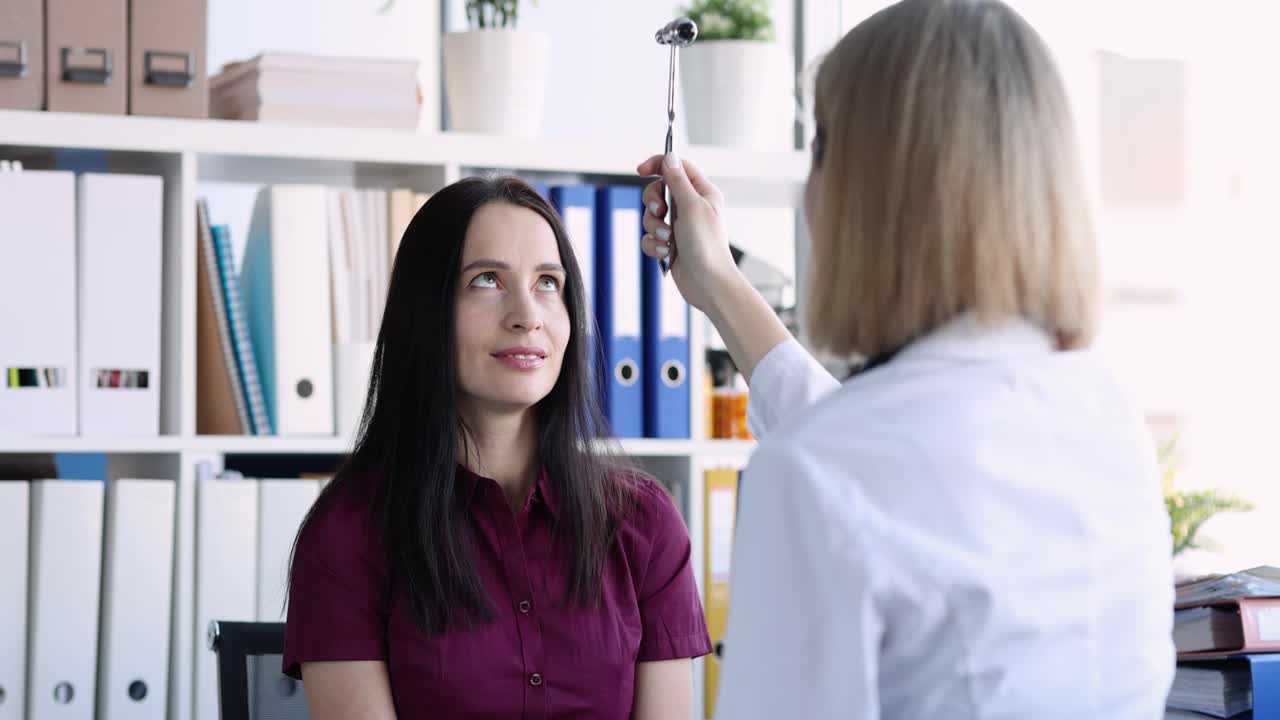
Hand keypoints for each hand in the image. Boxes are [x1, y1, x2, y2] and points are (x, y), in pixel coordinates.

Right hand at [636, 153, 742, 315]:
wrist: (708, 284)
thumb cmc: (707, 246)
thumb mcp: (691, 207)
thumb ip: (677, 181)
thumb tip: (669, 157)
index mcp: (702, 193)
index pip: (677, 167)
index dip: (659, 164)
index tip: (641, 170)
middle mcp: (690, 207)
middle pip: (658, 190)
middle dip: (653, 203)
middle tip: (660, 211)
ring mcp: (679, 226)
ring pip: (651, 216)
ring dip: (654, 228)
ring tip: (668, 240)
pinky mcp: (669, 244)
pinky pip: (650, 237)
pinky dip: (654, 244)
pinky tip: (665, 253)